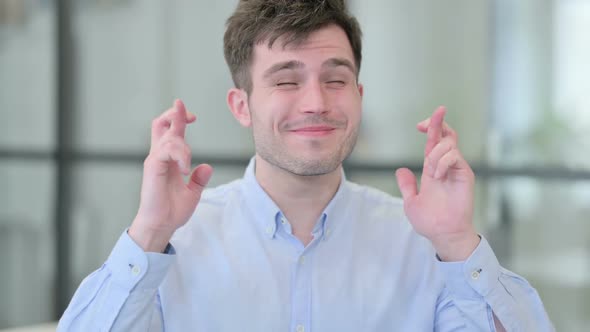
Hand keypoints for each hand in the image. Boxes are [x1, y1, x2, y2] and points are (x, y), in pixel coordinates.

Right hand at [129, 99, 212, 251]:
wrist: (161, 225)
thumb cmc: (172, 210)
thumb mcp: (192, 192)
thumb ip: (199, 179)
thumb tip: (207, 166)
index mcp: (168, 159)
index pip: (170, 131)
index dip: (179, 119)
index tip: (192, 116)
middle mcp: (159, 156)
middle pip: (161, 124)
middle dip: (175, 114)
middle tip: (190, 115)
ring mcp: (154, 160)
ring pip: (168, 137)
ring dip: (183, 146)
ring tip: (187, 167)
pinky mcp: (152, 167)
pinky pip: (166, 151)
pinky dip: (179, 156)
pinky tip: (184, 170)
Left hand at [395, 106, 478, 260]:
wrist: (442, 234)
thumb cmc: (429, 221)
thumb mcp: (411, 201)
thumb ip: (407, 185)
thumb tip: (401, 170)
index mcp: (433, 169)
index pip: (433, 142)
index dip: (429, 128)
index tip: (419, 125)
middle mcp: (446, 166)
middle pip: (446, 135)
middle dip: (438, 122)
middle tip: (431, 117)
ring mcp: (456, 169)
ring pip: (448, 144)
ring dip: (435, 154)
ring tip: (432, 174)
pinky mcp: (465, 174)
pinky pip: (454, 156)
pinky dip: (443, 162)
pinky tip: (437, 175)